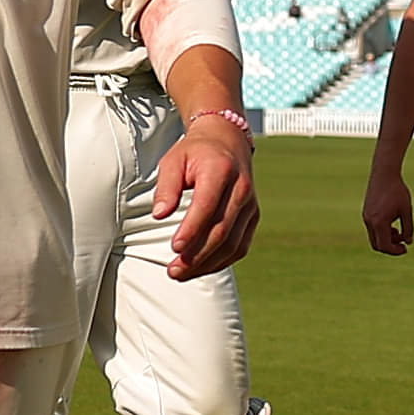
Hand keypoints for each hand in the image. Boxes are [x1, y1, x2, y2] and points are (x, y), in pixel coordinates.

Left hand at [156, 108, 261, 276]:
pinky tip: (201, 268)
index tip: (174, 248)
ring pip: (233, 243)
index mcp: (221, 170)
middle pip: (221, 229)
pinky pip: (240, 246)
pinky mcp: (253, 216)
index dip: (192, 230)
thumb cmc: (195, 152)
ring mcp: (250, 204)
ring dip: (207, 263)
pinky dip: (221, 261)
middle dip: (197, 255)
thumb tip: (159, 214)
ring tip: (181, 273)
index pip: (207, 206)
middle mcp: (241, 188)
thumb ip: (166, 187)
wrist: (227, 141)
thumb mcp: (173, 160)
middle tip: (173, 270)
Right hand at [361, 160, 413, 256]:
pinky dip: (382, 231)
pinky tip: (392, 223)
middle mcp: (370, 221)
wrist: (384, 174)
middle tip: (403, 244)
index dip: (395, 251)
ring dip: (386, 239)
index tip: (405, 248)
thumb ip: (408, 228)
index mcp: (379, 222)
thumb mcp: (407, 210)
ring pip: (374, 237)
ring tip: (398, 231)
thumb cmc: (398, 191)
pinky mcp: (366, 212)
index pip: (385, 246)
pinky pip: (372, 228)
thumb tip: (409, 242)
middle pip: (377, 245)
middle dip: (390, 247)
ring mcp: (366, 217)